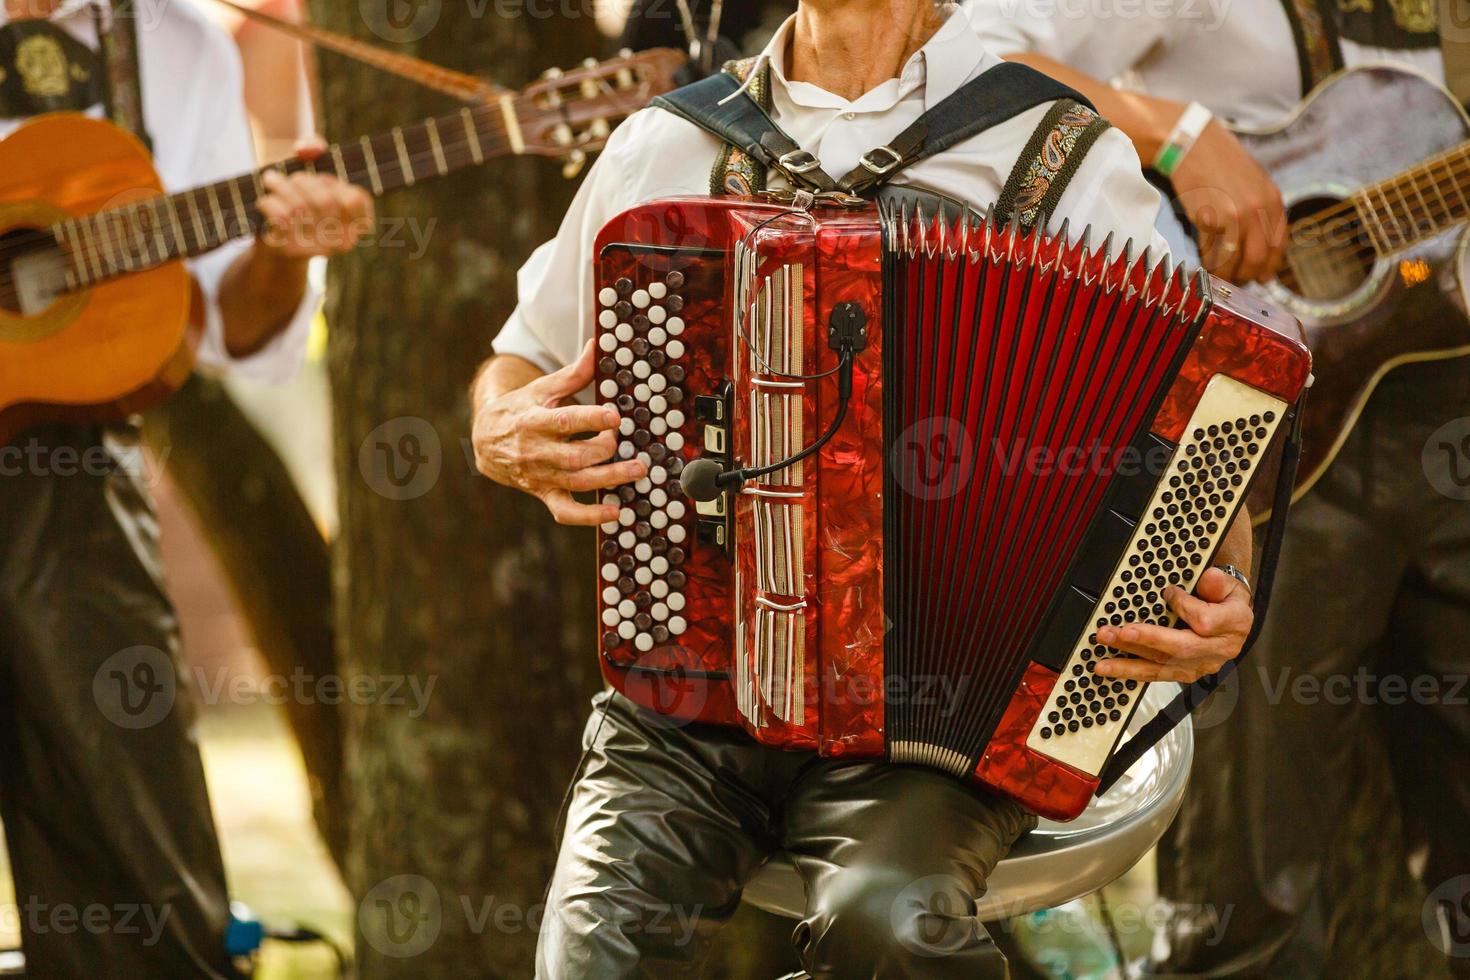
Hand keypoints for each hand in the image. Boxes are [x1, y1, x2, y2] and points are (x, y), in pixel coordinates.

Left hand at [256, 137, 374, 257]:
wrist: (273, 232)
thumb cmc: (301, 194)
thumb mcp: (311, 166)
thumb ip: (314, 145)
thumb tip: (305, 150)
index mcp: (358, 222)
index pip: (355, 199)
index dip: (335, 184)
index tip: (324, 180)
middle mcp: (343, 240)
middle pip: (325, 202)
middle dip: (303, 182)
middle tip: (292, 179)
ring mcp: (317, 248)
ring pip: (299, 208)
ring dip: (281, 187)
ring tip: (272, 180)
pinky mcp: (291, 250)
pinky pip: (280, 219)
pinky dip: (269, 203)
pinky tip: (266, 200)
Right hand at [472, 340, 647, 524]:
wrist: (486, 440)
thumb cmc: (521, 409)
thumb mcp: (542, 389)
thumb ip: (573, 373)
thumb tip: (598, 345)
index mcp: (534, 420)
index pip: (565, 421)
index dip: (591, 420)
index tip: (615, 416)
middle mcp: (536, 451)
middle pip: (575, 456)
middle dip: (605, 450)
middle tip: (625, 440)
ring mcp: (540, 476)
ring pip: (577, 482)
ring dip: (610, 479)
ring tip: (637, 471)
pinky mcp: (544, 494)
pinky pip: (567, 512)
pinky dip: (590, 516)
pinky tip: (616, 513)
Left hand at [1091, 567, 1252, 682]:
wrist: (1233, 620)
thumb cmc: (1226, 600)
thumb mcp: (1229, 584)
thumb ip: (1218, 582)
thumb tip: (1208, 579)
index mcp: (1234, 625)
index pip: (1205, 621)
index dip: (1183, 606)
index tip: (1168, 592)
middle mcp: (1218, 650)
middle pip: (1180, 649)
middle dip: (1146, 640)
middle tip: (1119, 632)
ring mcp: (1201, 665)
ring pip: (1163, 667)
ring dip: (1129, 662)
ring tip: (1103, 659)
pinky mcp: (1186, 673)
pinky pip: (1157, 675)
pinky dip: (1131, 672)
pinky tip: (1110, 668)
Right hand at [1169, 121, 1286, 284]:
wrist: (1194, 146)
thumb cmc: (1221, 163)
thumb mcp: (1254, 182)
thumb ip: (1262, 210)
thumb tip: (1260, 243)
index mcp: (1273, 200)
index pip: (1279, 245)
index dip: (1269, 266)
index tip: (1261, 276)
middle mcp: (1257, 211)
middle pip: (1258, 259)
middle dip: (1248, 275)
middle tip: (1239, 280)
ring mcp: (1233, 217)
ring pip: (1234, 261)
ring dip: (1227, 274)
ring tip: (1221, 275)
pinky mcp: (1209, 220)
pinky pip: (1212, 253)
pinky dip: (1209, 264)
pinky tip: (1206, 264)